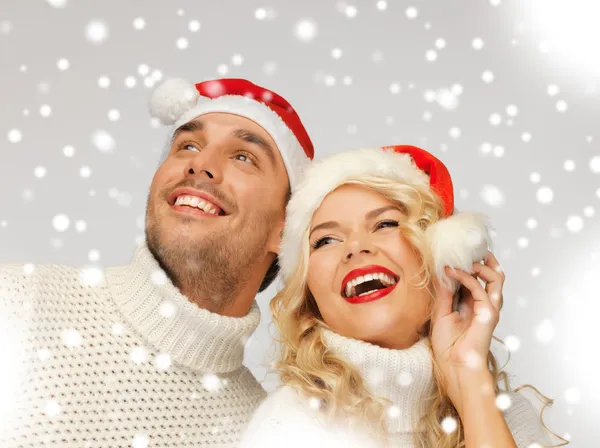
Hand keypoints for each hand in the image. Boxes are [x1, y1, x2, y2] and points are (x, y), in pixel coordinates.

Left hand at [430, 251, 504, 414]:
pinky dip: (466, 277)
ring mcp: (489, 308)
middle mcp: (484, 305)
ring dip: (479, 265)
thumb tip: (443, 272)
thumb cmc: (447, 346)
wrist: (454, 366)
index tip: (457, 251)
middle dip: (485, 259)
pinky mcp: (488, 313)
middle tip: (470, 247)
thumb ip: (444, 293)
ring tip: (462, 260)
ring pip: (496, 278)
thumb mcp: (440, 313)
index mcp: (474, 305)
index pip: (478, 278)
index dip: (471, 264)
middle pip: (494, 276)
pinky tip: (453, 272)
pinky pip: (480, 288)